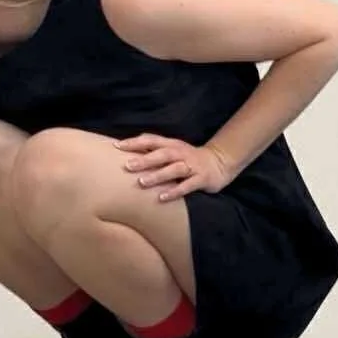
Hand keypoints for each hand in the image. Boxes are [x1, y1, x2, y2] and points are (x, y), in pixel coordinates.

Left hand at [116, 134, 235, 201]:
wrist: (219, 162)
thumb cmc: (188, 157)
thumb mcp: (172, 149)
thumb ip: (153, 148)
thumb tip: (127, 147)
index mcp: (171, 145)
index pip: (151, 140)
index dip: (135, 142)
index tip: (117, 146)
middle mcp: (180, 153)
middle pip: (161, 154)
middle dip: (144, 160)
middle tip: (127, 166)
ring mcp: (191, 166)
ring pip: (174, 169)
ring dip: (158, 175)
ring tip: (142, 182)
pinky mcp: (201, 178)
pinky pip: (187, 185)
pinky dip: (175, 191)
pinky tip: (162, 198)